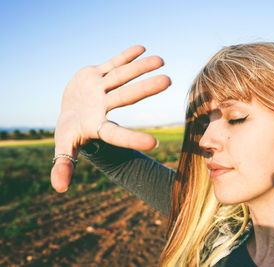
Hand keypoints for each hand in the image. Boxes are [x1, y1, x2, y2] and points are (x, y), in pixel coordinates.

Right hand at [50, 45, 170, 192]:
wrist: (70, 109)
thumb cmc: (70, 132)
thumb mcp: (64, 146)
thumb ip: (63, 165)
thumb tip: (59, 189)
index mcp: (98, 126)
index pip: (117, 134)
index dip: (133, 139)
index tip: (155, 143)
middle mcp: (104, 106)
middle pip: (126, 96)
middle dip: (145, 89)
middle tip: (168, 81)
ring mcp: (102, 89)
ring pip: (123, 76)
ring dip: (140, 67)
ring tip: (161, 60)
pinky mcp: (98, 74)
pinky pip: (113, 63)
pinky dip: (125, 56)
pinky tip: (142, 48)